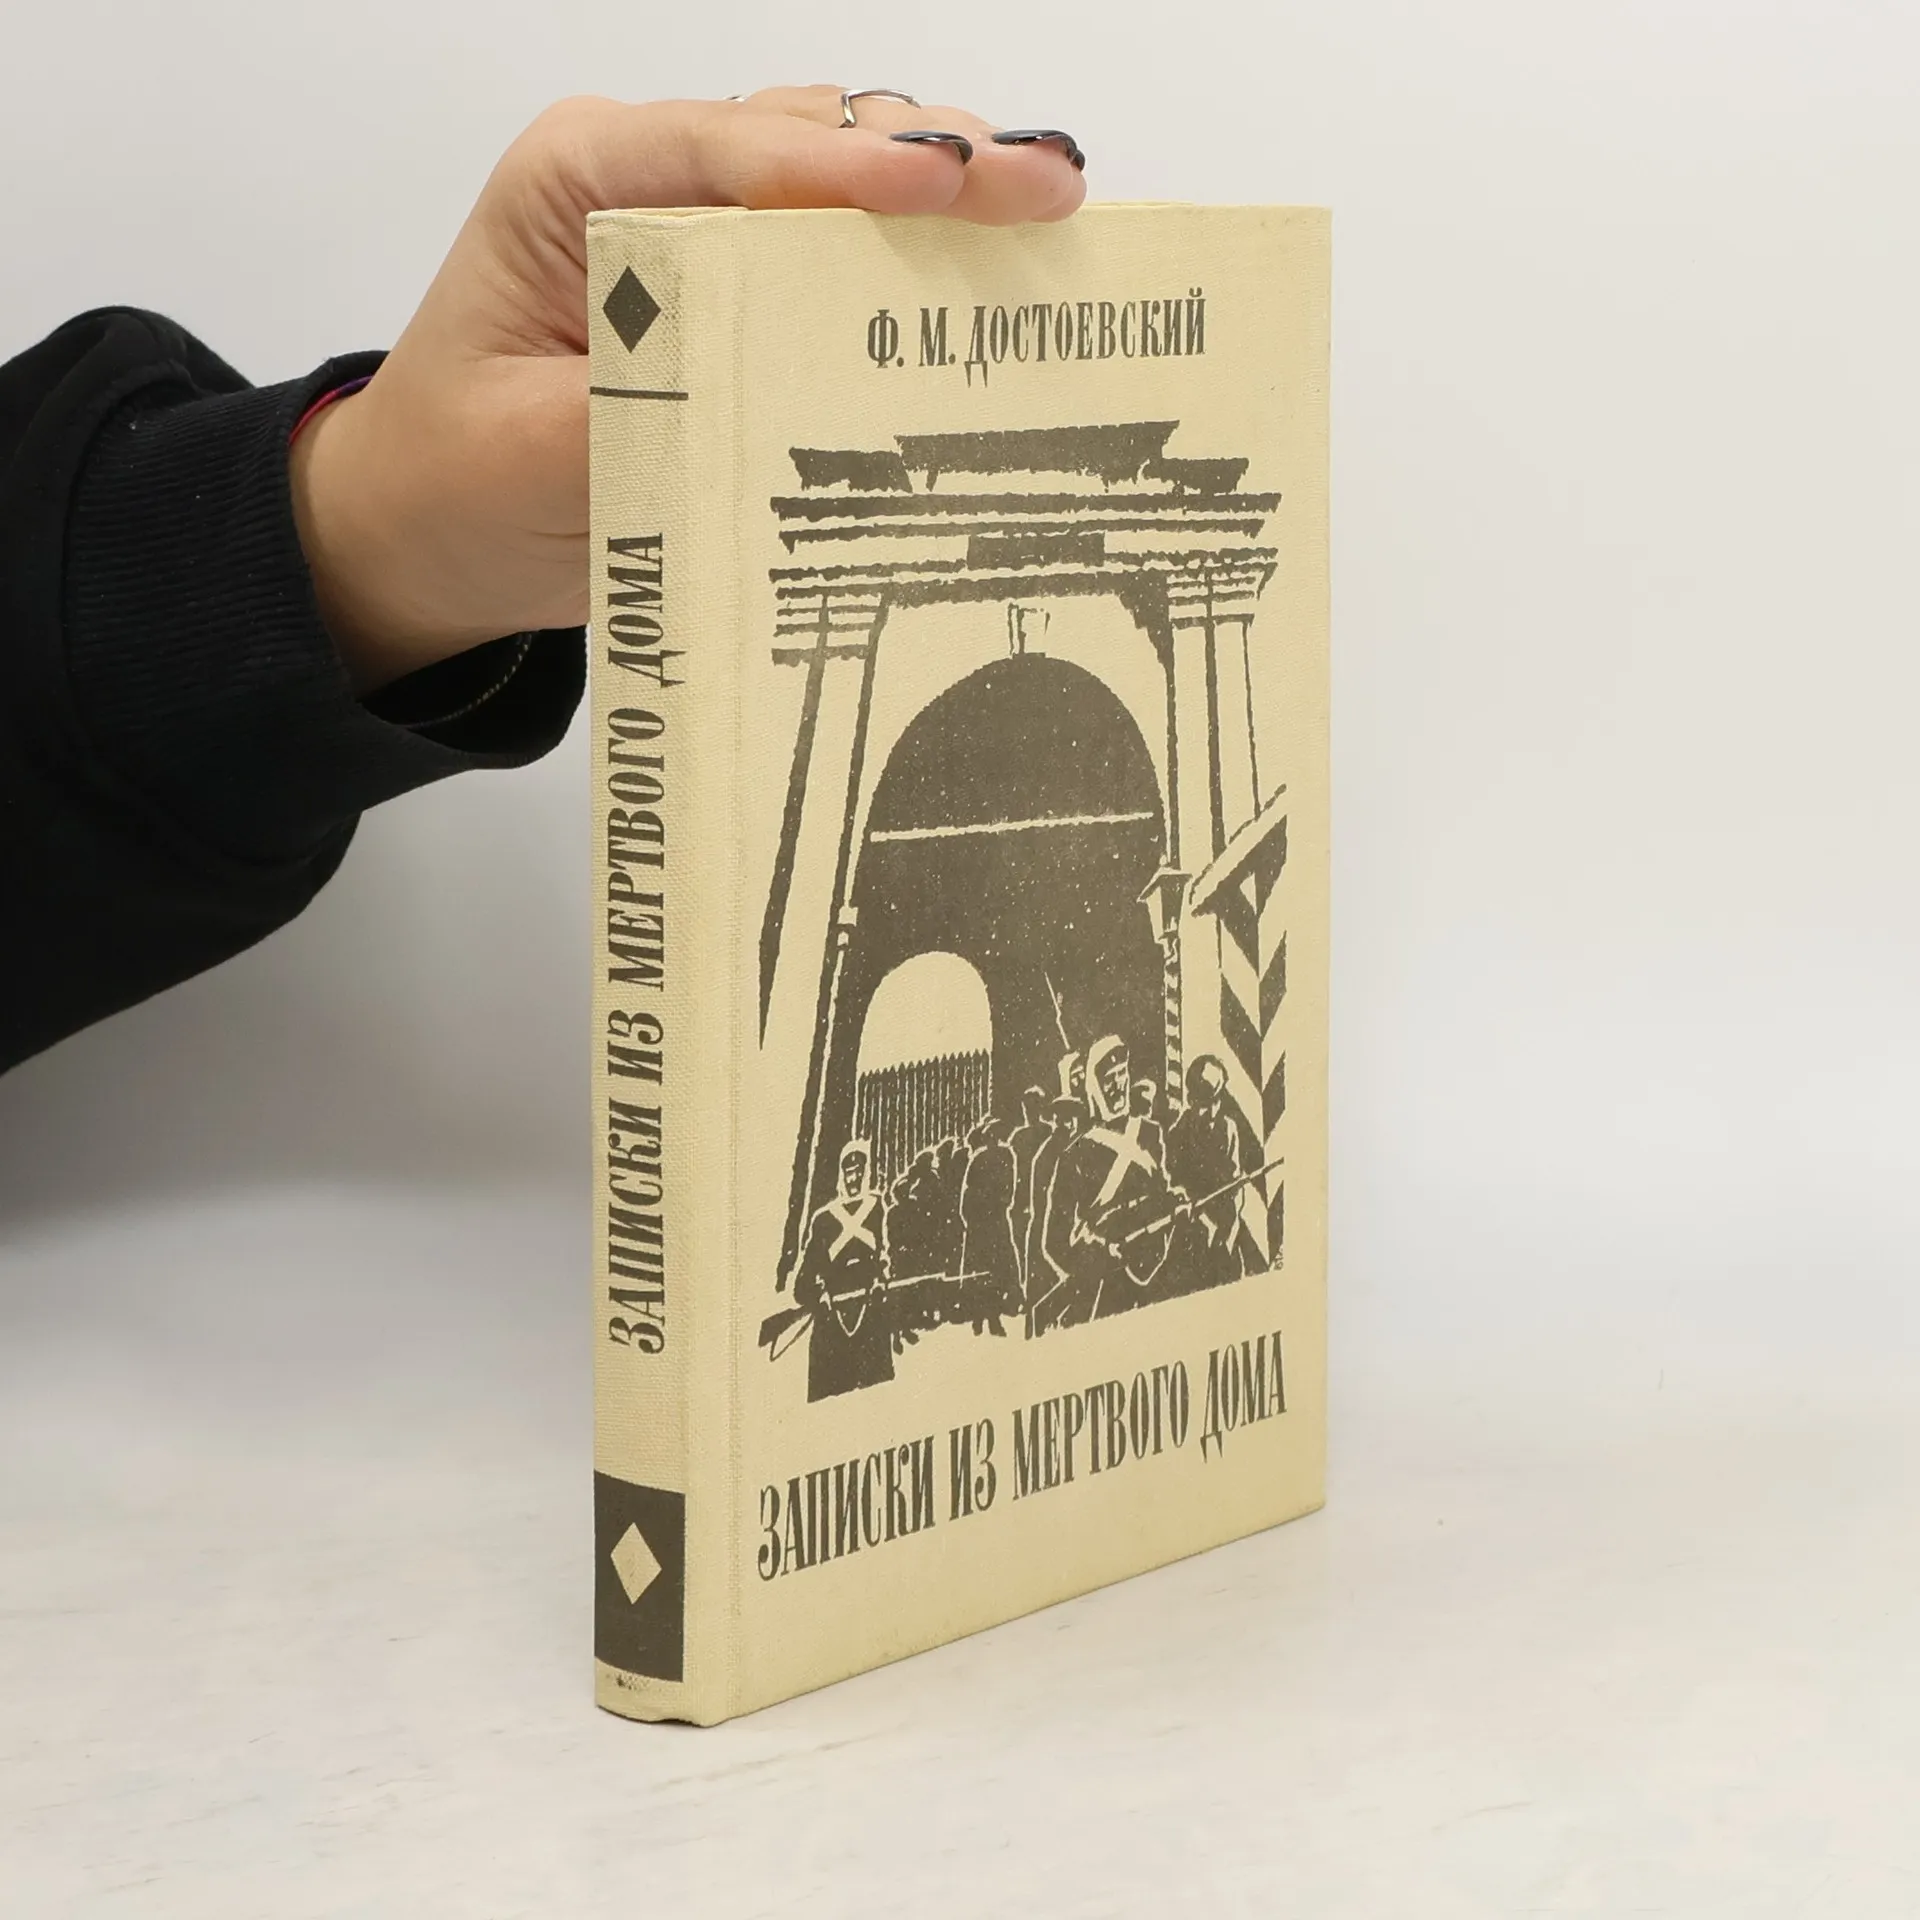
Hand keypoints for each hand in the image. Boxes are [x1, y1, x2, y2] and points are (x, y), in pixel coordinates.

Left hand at [290, 89, 1086, 691]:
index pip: (730, 151)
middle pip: (810, 139)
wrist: (428, 531)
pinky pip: (838, 259)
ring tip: (1052, 219)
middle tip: (1047, 192)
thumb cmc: (456, 482)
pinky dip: (918, 267)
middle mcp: (644, 182)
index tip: (951, 184)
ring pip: (841, 182)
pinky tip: (993, 281)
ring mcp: (698, 232)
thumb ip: (654, 414)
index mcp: (576, 182)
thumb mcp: (537, 459)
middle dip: (936, 161)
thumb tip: (775, 403)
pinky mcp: (735, 295)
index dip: (850, 165)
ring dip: (947, 201)